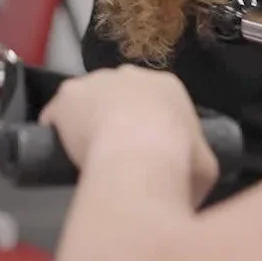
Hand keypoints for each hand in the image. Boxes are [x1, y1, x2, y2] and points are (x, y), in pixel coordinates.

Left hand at [40, 67, 219, 208]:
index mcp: (169, 86)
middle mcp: (133, 74)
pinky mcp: (69, 93)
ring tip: (86, 152)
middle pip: (120, 94)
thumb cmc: (176, 156)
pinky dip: (57, 129)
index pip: (154, 100)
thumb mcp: (204, 168)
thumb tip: (190, 186)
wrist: (137, 152)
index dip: (148, 124)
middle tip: (116, 150)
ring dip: (87, 120)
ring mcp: (98, 80)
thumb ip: (197, 169)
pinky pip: (58, 114)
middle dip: (117, 116)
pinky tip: (58, 152)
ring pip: (89, 99)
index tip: (142, 147)